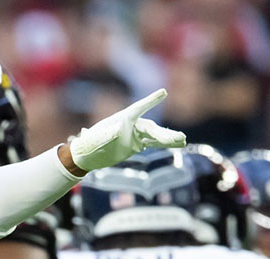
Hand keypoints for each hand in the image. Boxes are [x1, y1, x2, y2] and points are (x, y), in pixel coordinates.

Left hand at [66, 89, 185, 173]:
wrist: (86, 155)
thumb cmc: (89, 144)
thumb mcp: (97, 139)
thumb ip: (109, 134)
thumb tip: (119, 129)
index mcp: (121, 118)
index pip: (139, 108)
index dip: (151, 101)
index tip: (163, 92)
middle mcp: (131, 125)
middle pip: (151, 128)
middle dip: (164, 134)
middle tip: (178, 138)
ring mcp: (135, 135)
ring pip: (156, 136)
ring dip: (169, 138)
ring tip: (182, 140)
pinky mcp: (137, 144)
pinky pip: (154, 143)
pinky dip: (166, 143)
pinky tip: (178, 144)